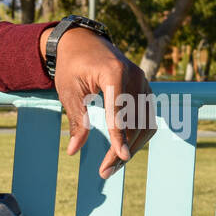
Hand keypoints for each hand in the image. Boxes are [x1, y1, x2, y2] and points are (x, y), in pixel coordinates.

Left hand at [42, 25, 156, 180]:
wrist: (84, 43)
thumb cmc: (72, 66)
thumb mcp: (69, 92)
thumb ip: (77, 120)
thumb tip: (74, 150)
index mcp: (114, 73)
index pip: (119, 111)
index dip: (120, 136)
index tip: (121, 157)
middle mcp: (135, 76)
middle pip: (135, 120)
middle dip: (122, 149)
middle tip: (105, 172)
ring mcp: (143, 82)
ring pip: (145, 122)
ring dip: (131, 147)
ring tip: (111, 167)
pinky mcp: (145, 89)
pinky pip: (146, 117)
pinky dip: (137, 136)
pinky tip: (122, 151)